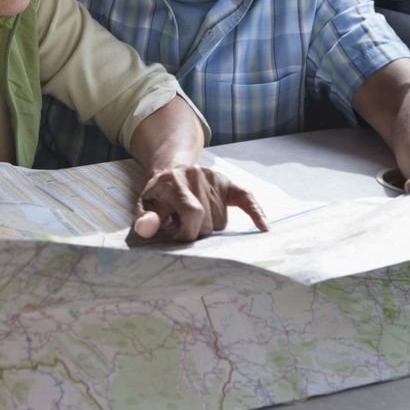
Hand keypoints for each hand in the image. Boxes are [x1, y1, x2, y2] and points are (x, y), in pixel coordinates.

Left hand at [132, 165, 267, 241]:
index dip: (186, 233)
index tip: (177, 238)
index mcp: (174, 181)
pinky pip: (246, 198)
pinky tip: (264, 227)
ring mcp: (214, 177)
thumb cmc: (158, 196)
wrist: (170, 171)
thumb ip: (145, 219)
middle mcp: (196, 175)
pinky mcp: (227, 183)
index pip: (192, 212)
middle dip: (196, 231)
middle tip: (183, 224)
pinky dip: (256, 213)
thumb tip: (146, 229)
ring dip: (210, 226)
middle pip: (208, 221)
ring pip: (222, 221)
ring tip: (195, 217)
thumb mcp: (144, 206)